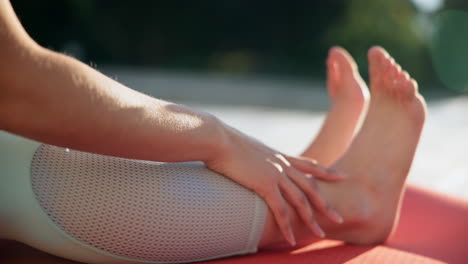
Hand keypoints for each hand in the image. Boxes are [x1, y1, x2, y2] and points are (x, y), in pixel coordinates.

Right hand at [205, 124, 344, 245]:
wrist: (219, 140)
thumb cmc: (227, 143)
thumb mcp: (248, 147)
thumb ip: (256, 157)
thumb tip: (252, 160)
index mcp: (279, 157)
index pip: (309, 165)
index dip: (327, 171)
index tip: (342, 175)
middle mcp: (282, 165)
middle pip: (311, 187)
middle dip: (326, 204)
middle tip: (339, 218)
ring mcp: (276, 175)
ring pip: (300, 201)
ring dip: (311, 219)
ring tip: (321, 234)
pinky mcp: (265, 184)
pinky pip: (280, 210)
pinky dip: (287, 226)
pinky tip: (292, 239)